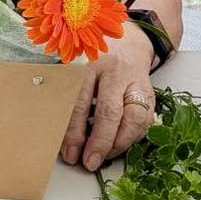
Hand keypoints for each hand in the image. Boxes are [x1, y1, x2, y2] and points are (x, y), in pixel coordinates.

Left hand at [61, 24, 155, 171]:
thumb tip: (50, 125)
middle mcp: (112, 70)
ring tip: (105, 158)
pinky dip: (133, 137)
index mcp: (86, 61)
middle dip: (98, 142)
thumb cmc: (91, 53)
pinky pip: (145, 119)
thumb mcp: (72, 61)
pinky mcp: (150, 91)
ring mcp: (134, 80)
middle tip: (89, 162)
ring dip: (119, 144)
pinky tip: (120, 146)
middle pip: (107, 112)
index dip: (74, 130)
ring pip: (132, 117)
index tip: (68, 151)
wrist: (127, 37)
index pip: (79, 100)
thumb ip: (62, 86)